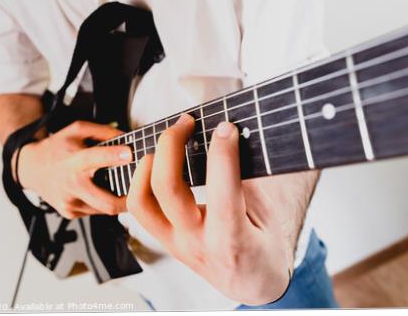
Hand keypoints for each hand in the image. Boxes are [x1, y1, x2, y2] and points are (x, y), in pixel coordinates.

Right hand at [17, 121, 130, 218]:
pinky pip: (95, 211)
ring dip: (118, 199)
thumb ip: (103, 131)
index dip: (113, 157)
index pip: (93, 159)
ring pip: (105, 209)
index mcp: (72, 161)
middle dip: (130, 199)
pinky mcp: (70, 213)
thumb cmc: (56, 148)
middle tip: (143, 190)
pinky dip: (103, 202)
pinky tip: (101, 190)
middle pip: (107, 203)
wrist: (32, 168)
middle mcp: (71, 185)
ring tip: (124, 187)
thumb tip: (128, 137)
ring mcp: (70, 203)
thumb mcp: (76, 130)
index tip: (130, 154)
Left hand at [126, 114, 293, 304]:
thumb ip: (248, 180)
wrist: (251, 285)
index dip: (222, 153)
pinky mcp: (163, 239)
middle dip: (171, 145)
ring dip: (146, 164)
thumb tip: (232, 136)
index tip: (225, 126)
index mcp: (231, 239)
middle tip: (186, 121)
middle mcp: (196, 242)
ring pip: (141, 201)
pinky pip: (139, 208)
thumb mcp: (267, 216)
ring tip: (165, 142)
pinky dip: (140, 180)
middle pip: (168, 189)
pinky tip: (154, 161)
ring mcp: (174, 243)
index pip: (222, 191)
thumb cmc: (264, 248)